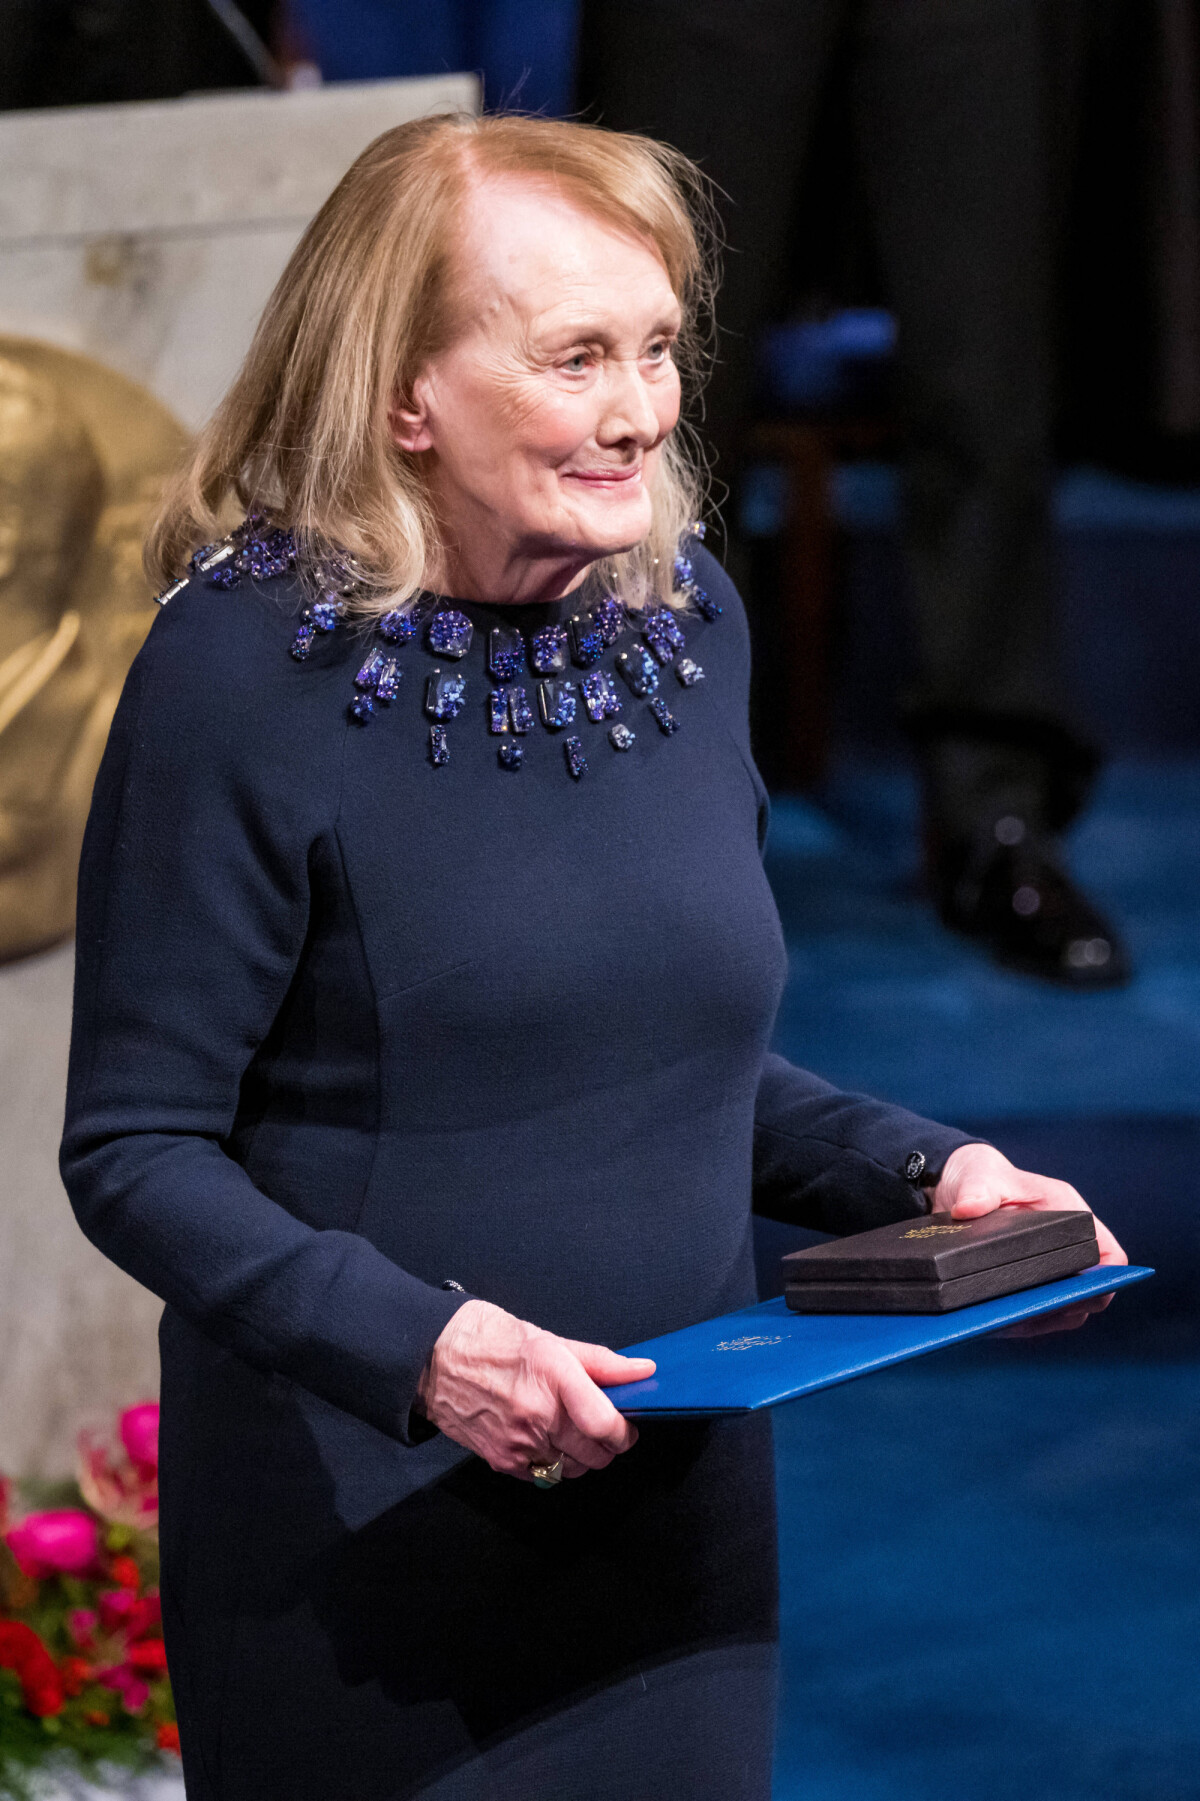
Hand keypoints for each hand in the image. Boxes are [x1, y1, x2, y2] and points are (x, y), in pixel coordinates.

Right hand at [416, 1298, 655, 1480]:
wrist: (436, 1360)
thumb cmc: (494, 1342)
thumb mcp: (551, 1341)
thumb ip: (601, 1363)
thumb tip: (643, 1371)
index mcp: (554, 1374)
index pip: (604, 1423)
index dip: (624, 1431)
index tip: (627, 1425)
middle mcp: (537, 1413)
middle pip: (595, 1454)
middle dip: (607, 1445)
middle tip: (600, 1426)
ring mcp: (518, 1442)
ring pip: (573, 1469)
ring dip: (581, 1457)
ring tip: (569, 1431)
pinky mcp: (502, 1461)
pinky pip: (545, 1476)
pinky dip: (553, 1464)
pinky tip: (543, 1439)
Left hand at [929, 1143, 1127, 1334]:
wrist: (959, 1188)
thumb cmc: (982, 1176)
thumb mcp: (979, 1177)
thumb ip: (978, 1190)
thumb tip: (967, 1208)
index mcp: (1070, 1214)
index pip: (1108, 1255)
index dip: (1105, 1280)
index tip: (1080, 1295)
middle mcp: (1066, 1247)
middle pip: (1087, 1293)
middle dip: (1064, 1308)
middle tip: (1031, 1313)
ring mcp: (1047, 1271)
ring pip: (1061, 1310)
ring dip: (1040, 1321)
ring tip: (1009, 1323)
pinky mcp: (1024, 1287)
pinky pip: (1032, 1315)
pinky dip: (1018, 1323)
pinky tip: (993, 1326)